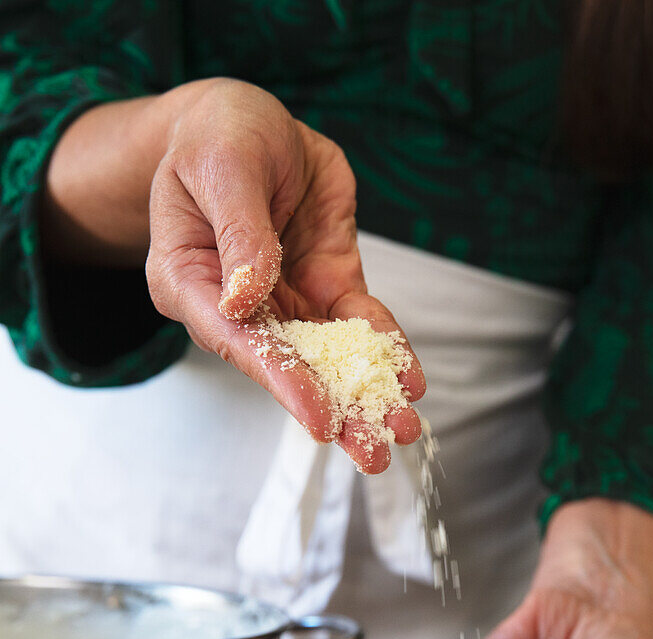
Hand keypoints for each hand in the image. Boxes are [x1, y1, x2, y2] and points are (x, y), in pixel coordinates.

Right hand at [43, 79, 423, 471]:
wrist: (250, 121)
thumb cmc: (217, 136)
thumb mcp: (223, 166)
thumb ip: (238, 230)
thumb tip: (247, 297)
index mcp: (190, 282)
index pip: (236, 342)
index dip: (281, 381)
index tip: (320, 417)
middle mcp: (236, 306)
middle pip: (285, 367)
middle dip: (333, 410)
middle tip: (373, 452)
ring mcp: (284, 300)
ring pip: (327, 357)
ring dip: (365, 394)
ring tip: (401, 431)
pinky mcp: (325, 285)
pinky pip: (358, 323)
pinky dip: (387, 350)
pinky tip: (410, 380)